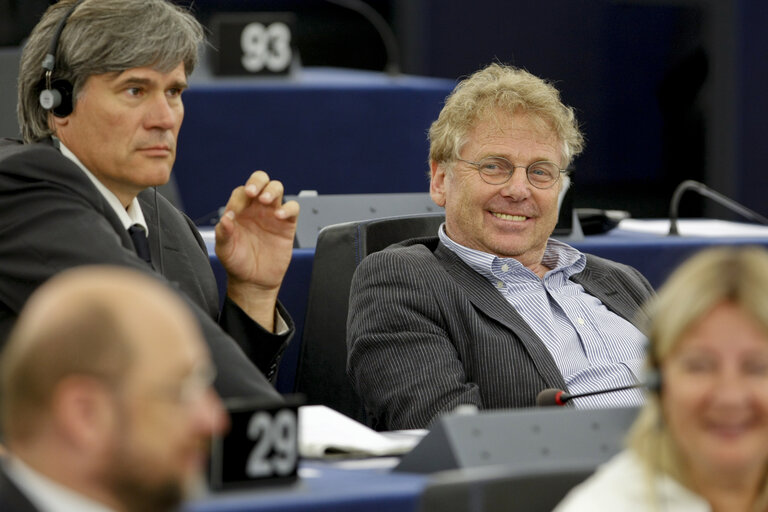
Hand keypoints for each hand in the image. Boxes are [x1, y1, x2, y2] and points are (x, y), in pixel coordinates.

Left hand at [215, 171, 298, 329]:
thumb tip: (226, 218)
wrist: (254, 282)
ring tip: (266, 201)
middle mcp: (256, 209)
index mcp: (239, 211)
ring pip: (277, 189)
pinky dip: (288, 208)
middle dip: (258, 181)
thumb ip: (223, 233)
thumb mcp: (224, 250)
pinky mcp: (287, 225)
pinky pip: (292, 208)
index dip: (240, 196)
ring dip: (272, 190)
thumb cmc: (237, 263)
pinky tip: (279, 216)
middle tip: (254, 193)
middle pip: (261, 181)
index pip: (241, 192)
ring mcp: (272, 215)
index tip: (237, 211)